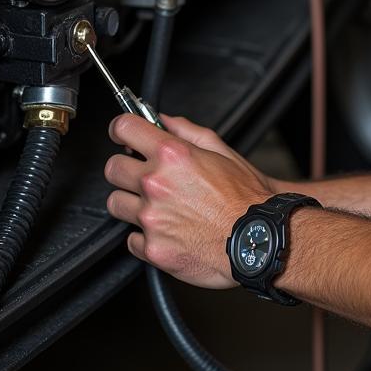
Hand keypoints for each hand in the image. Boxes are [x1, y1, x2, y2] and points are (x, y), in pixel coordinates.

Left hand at [103, 114, 275, 287]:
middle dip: (125, 168)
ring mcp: (151, 218)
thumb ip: (187, 131)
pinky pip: (132, 238)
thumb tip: (164, 121)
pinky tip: (167, 230)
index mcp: (172, 155)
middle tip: (142, 175)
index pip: (125, 128)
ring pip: (116, 203)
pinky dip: (145, 236)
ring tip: (157, 206)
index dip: (120, 129)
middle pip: (112, 168)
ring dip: (132, 203)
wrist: (258, 239)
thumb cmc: (245, 197)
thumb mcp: (222, 151)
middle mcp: (156, 183)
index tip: (122, 134)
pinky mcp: (152, 248)